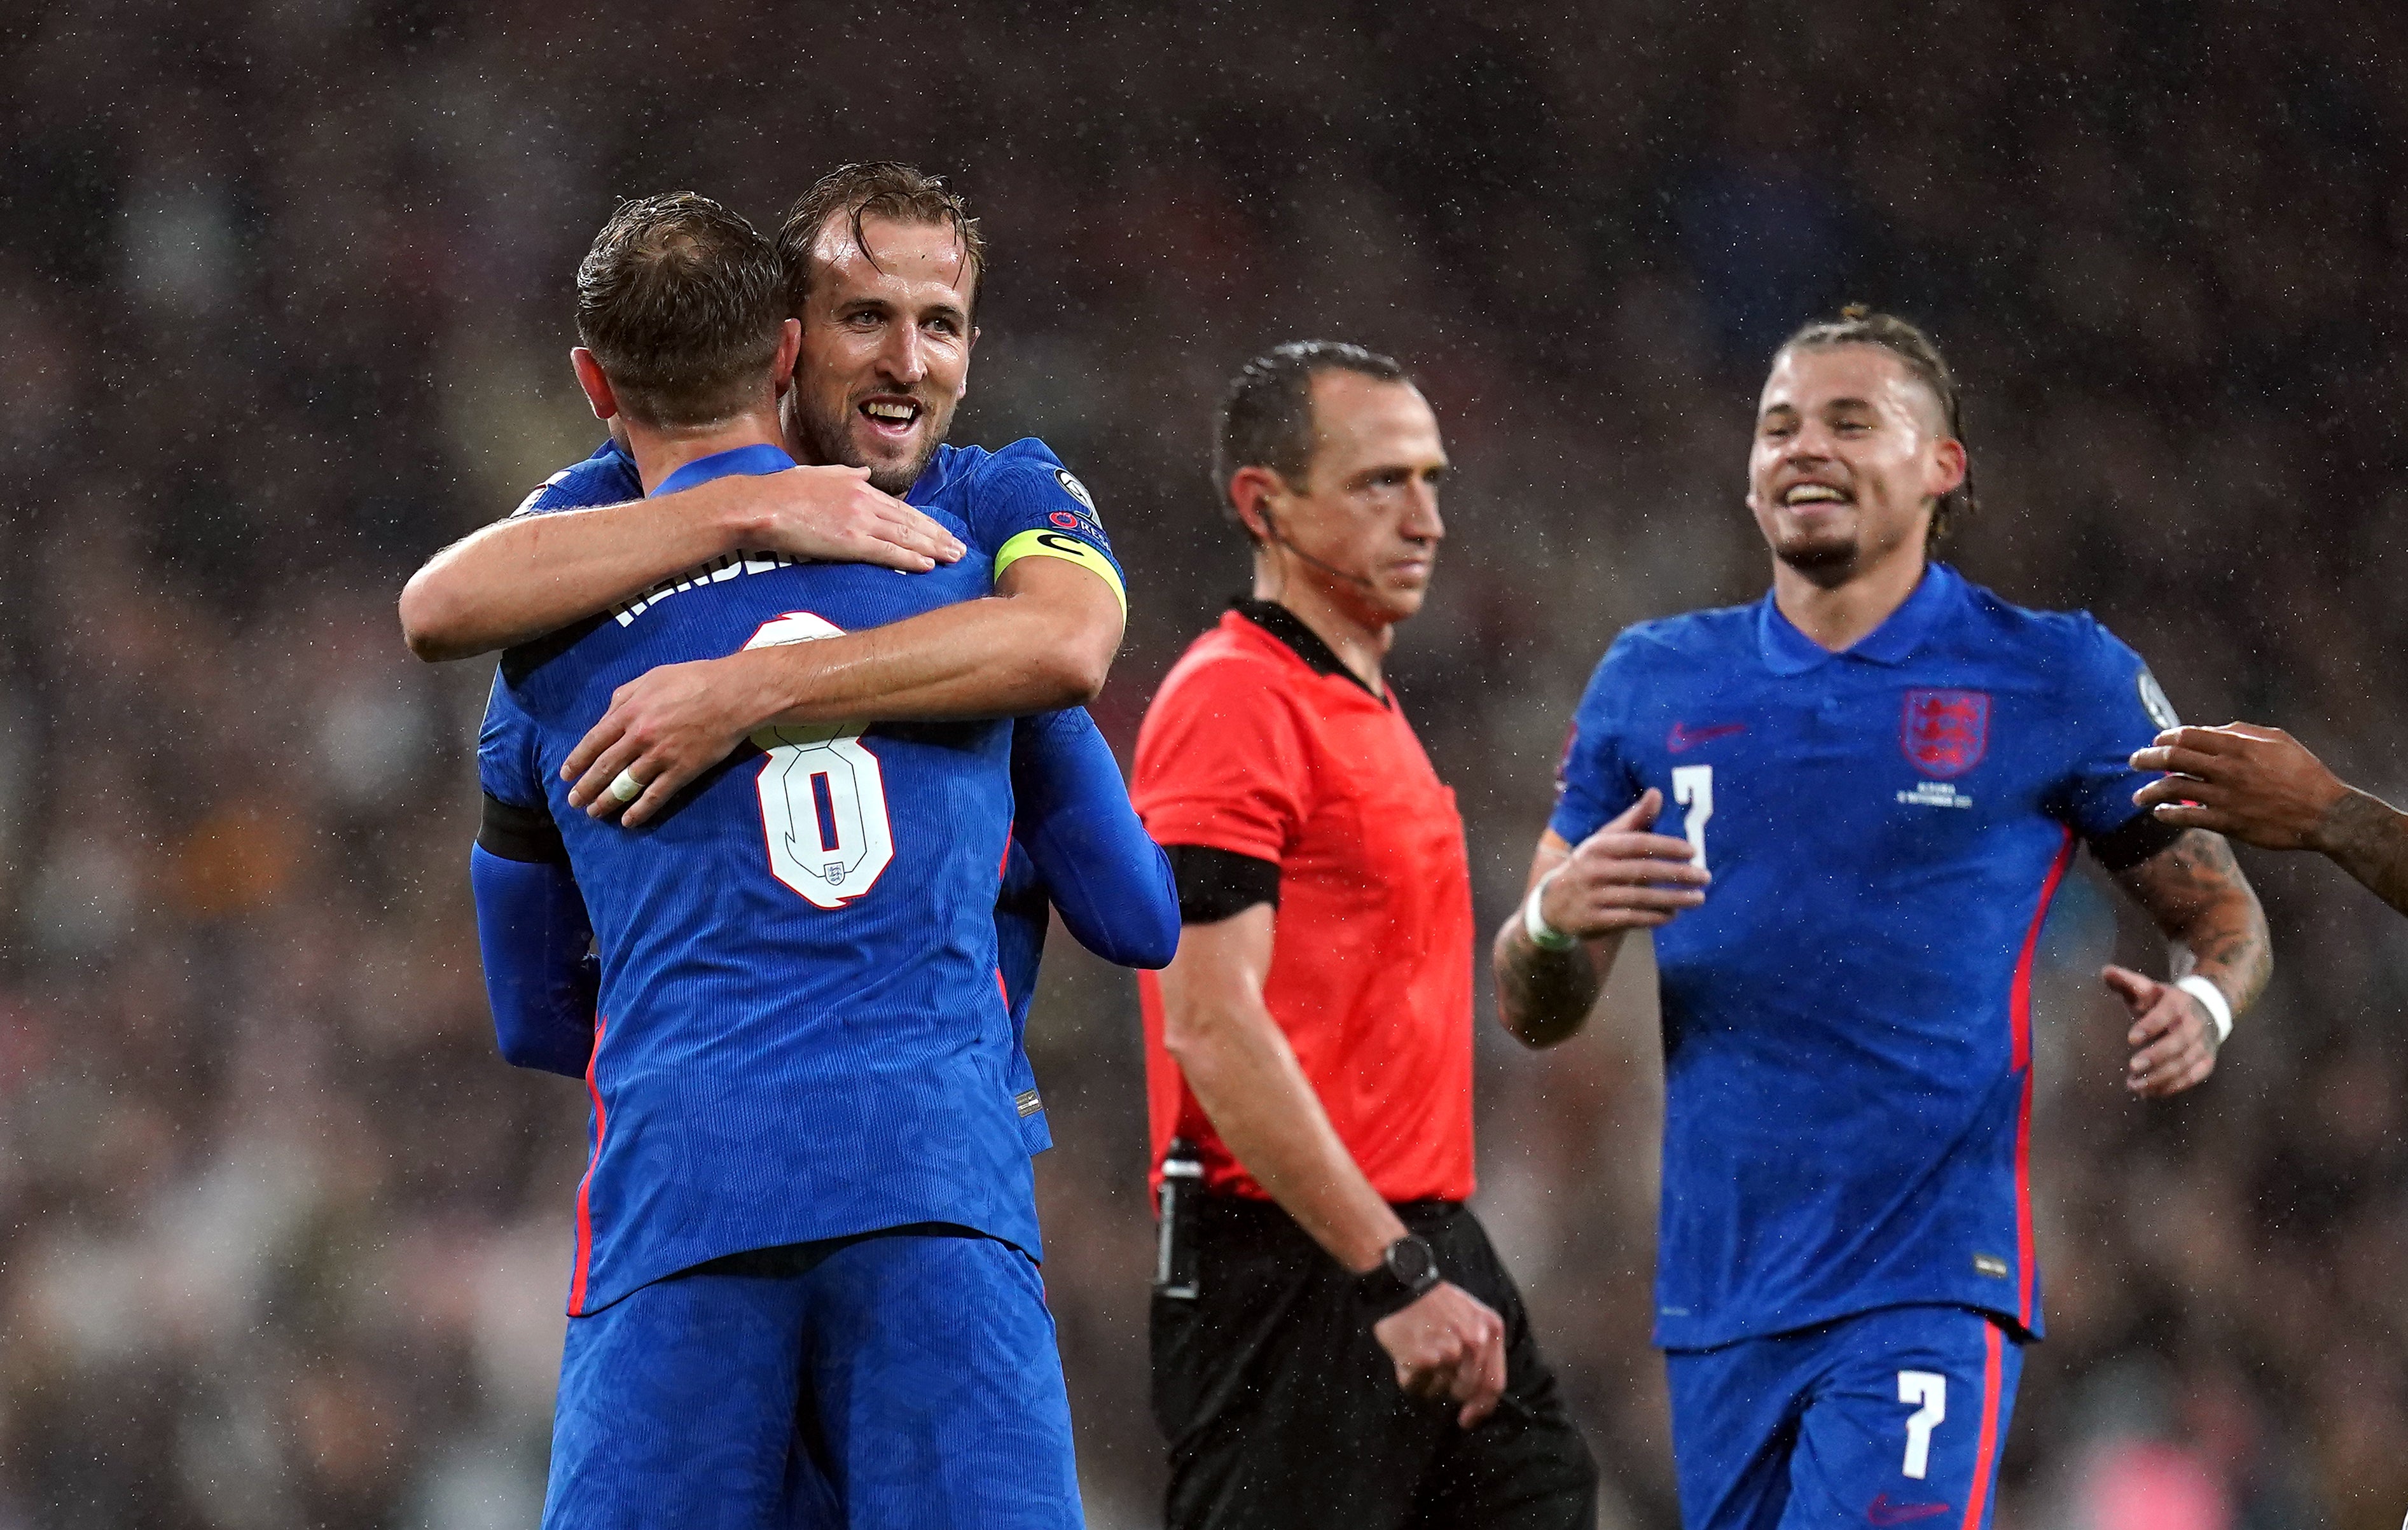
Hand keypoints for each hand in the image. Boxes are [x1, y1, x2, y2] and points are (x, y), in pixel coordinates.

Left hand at [562, 650, 785, 826]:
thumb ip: (623, 697)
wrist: (734, 694)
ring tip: (595, 813)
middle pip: (605, 768)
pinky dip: (640, 811)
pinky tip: (628, 821)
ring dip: (607, 802)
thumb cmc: (693, 680)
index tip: (566, 776)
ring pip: (626, 785)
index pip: (593, 741)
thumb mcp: (651, 677)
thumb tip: (606, 718)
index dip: (577, 761)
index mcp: (629, 712)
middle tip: (574, 802)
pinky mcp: (682, 770)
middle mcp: (640, 736)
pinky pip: (656, 795)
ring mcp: (661, 756)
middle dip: (586, 787)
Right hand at [734, 465, 964, 571]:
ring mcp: (858, 520)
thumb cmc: (783, 491)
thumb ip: (846, 475)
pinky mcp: (848, 541)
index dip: (925, 521)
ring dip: (933, 548)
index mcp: (858, 485)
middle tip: (960, 549)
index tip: (942, 531)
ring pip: (905, 536)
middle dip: (938, 536)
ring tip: (952, 558)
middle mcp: (864, 500)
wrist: (760, 504)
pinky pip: (886, 551)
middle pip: (910, 521)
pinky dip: (909, 558)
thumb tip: (865, 474)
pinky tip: (927, 565)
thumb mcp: (819, 473)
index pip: (901, 507)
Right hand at [1370, 1281, 1507, 1427]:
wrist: (1402, 1284)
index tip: (1468, 1419)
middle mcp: (1474, 1342)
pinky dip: (1409, 1378)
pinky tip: (1405, 1355)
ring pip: (1439, 1390)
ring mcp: (1449, 1352)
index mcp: (1490, 1330)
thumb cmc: (1436, 1302)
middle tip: (1435, 1373)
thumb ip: (1482, 1350)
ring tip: (1418, 1353)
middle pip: (1466, 1390)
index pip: (1493, 1384)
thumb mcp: (1472, 1316)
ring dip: (1427, 1381)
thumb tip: (1477, 1395)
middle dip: (1450, 1389)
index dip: (1481, 1408)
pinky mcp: (1423, 1359)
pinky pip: (1417, 1386)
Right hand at [1538, 789, 1710, 937]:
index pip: (1638, 844)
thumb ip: (1634, 819)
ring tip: (1698, 898)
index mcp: (1599, 846)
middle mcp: (1594, 870)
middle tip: (1705, 877)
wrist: (1552, 904)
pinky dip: (1654, 917)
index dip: (1667, 846)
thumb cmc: (1590, 865)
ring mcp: (1594, 896)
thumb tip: (1657, 793)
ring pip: (1641, 898)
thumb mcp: (1605, 840)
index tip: (1693, 851)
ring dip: (1674, 899)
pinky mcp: (1595, 920)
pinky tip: (1673, 915)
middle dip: (1678, 874)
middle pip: (1643, 871)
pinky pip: (1631, 919)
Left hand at [2101, 965, 2220, 1096]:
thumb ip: (2127, 981)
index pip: (2167, 1013)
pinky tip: (2149, 1092)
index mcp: (2179, 1002)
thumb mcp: (2148, 988)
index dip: (2151, 1026)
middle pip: (2179, 1043)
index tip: (2130, 1038)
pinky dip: (2172, 1087)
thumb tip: (2106, 972)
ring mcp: (2203, 1044)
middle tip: (2132, 1067)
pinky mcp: (2206, 1061)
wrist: (2205, 1009)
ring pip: (2185, 1064)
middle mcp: (2195, 1024)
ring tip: (2134, 1085)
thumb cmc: (2165, 1001)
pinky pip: (2192, 1077)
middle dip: (2156, 1056)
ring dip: (2160, 1077)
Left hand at [2130, 723, 2348, 850]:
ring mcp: (2224, 796)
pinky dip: (2166, 813)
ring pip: (2172, 788)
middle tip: (2133, 762)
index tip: (2155, 742)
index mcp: (2238, 745)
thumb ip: (2241, 732)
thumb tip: (2211, 730)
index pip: (2187, 735)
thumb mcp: (2278, 741)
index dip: (2165, 737)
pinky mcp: (2227, 822)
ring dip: (2148, 790)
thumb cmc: (2304, 773)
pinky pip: (2186, 817)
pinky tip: (2157, 812)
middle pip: (2172, 758)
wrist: (2326, 813)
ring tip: (2137, 796)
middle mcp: (2226, 768)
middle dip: (2146, 758)